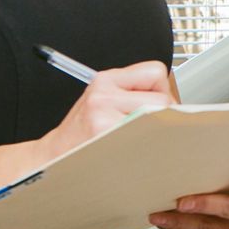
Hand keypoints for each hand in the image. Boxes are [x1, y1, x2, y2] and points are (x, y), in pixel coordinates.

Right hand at [39, 61, 174, 159]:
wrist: (54, 155)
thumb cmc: (83, 132)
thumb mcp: (102, 100)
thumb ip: (133, 92)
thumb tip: (174, 101)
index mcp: (106, 80)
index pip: (155, 72)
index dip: (162, 90)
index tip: (156, 105)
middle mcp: (103, 93)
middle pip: (162, 99)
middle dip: (164, 115)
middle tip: (151, 128)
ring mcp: (103, 114)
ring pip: (157, 118)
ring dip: (156, 130)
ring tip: (140, 138)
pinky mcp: (105, 133)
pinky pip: (144, 137)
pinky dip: (146, 144)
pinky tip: (132, 148)